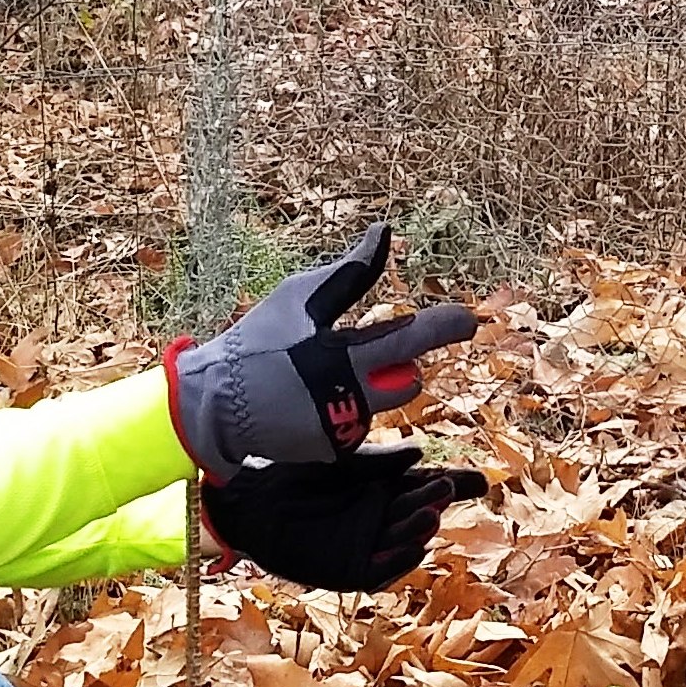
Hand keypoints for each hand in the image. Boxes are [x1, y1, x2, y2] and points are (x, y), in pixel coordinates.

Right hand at [166, 221, 478, 473]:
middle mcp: (349, 399)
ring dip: (368, 389)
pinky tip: (310, 402)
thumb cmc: (258, 340)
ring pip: (383, 405)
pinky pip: (357, 426)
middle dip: (398, 366)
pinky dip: (344, 411)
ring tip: (322, 377)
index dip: (444, 328)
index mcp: (342, 356)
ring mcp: (343, 430)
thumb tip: (383, 235)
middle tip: (367, 352)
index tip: (468, 320)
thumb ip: (350, 273)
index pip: (410, 341)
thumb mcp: (300, 298)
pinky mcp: (334, 452)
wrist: (217, 405)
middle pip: (408, 382)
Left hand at [203, 446, 488, 589]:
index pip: (426, 488)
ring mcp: (365, 546)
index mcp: (383, 489)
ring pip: (403, 542)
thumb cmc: (294, 474)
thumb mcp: (342, 462)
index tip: (481, 482)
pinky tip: (414, 546)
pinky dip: (397, 560)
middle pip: (418, 513)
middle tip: (445, 487)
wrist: (250, 498)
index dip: (454, 485)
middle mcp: (380, 519)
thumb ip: (378, 462)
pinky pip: (379, 571)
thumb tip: (417, 454)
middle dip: (433, 503)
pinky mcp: (345, 570)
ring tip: (432, 514)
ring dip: (420, 530)